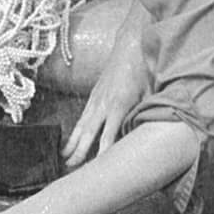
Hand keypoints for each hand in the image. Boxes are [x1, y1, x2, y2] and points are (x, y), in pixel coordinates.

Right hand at [61, 31, 149, 169]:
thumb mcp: (150, 93)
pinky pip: (82, 116)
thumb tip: (147, 134)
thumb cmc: (143, 69)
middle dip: (79, 151)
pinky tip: (71, 139)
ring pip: (81, 124)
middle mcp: (104, 103)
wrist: (129, 45)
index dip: (101, 152)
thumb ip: (145, 115)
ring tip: (64, 158)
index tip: (96, 168)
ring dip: (72, 142)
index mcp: (119, 104)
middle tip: (70, 168)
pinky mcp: (94, 94)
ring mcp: (96, 98)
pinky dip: (75, 129)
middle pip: (89, 132)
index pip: (108, 135)